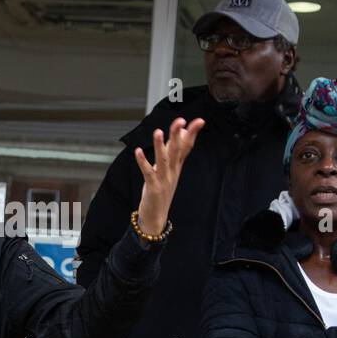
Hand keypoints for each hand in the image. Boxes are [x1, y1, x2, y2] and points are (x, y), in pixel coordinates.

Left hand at [135, 116, 205, 236]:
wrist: (156, 217)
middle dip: (178, 135)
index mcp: (177, 167)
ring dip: (160, 146)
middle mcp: (172, 171)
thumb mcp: (169, 170)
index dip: (193, 134)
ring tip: (158, 132)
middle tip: (181, 121)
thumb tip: (180, 134)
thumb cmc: (161, 191)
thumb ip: (173, 152)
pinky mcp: (153, 187)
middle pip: (177, 151)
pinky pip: (148, 172)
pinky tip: (138, 151)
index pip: (187, 147)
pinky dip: (143, 162)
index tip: (199, 121)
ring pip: (163, 160)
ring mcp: (164, 179)